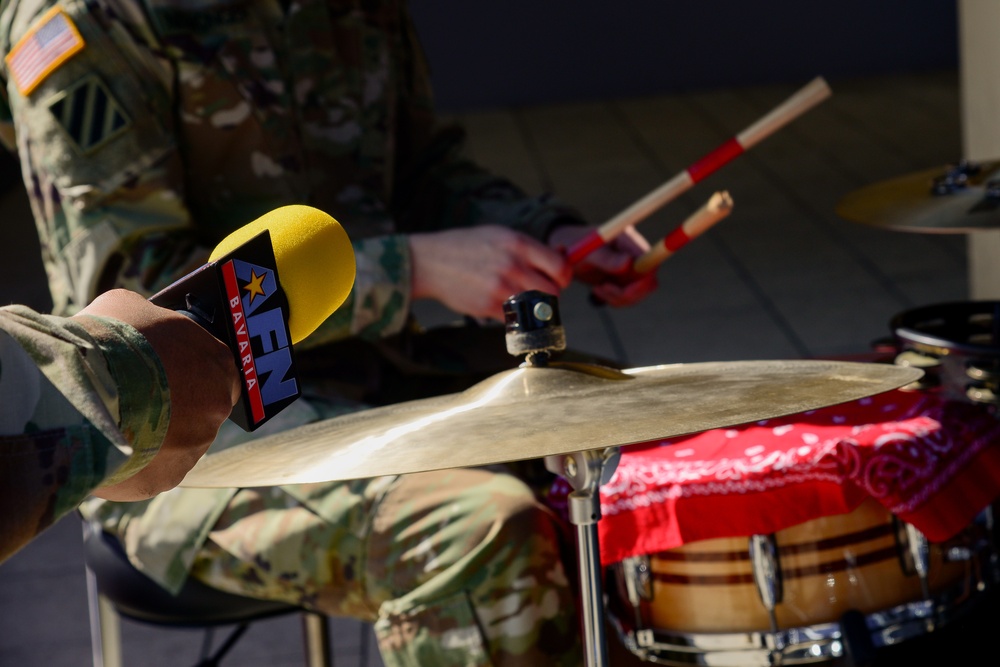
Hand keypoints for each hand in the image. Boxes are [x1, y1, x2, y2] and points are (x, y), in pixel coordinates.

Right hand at [75, 289, 240, 500]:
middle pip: (199, 410)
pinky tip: (106, 446)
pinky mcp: (166, 477)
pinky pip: (151, 469)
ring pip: (175, 442)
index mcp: (218, 364)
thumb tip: (144, 326)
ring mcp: (194, 446)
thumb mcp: (128, 307)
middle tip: (133, 400)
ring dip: (150, 436)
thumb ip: (150, 321)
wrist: (77, 389)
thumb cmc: (107, 339)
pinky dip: (132, 462)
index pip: (217, 371)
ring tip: (111, 423)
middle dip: (170, 407)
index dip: (189, 372)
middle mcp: (216, 408)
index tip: (164, 374)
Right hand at [410, 226, 572, 320]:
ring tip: (522, 301)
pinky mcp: (489, 307)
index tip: (558, 281)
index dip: (563, 278)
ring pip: (536, 308)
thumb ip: (530, 249)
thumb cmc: (467, 247)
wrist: (431, 261)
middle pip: (553, 292)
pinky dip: (514, 316)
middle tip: (540, 294)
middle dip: (550, 296)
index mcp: (519, 244)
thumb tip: (561, 258)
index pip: (560, 268)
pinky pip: (515, 319)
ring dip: (534, 309)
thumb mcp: (500, 235)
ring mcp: (501, 288)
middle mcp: (513, 265)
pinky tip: (502, 305)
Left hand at [548, 225, 658, 306]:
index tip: (625, 290)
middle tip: (603, 289)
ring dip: (618, 298)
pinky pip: (629, 298)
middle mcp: (635, 254)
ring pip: (639, 293)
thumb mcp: (586, 251)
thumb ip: (606, 258)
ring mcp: (632, 268)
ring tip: (597, 289)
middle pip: (649, 281)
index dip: (644, 279)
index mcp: (628, 240)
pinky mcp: (626, 280)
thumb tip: (628, 264)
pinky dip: (614, 300)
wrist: (567, 250)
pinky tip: (598, 290)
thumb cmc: (575, 244)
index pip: (650, 260)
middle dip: (628, 294)